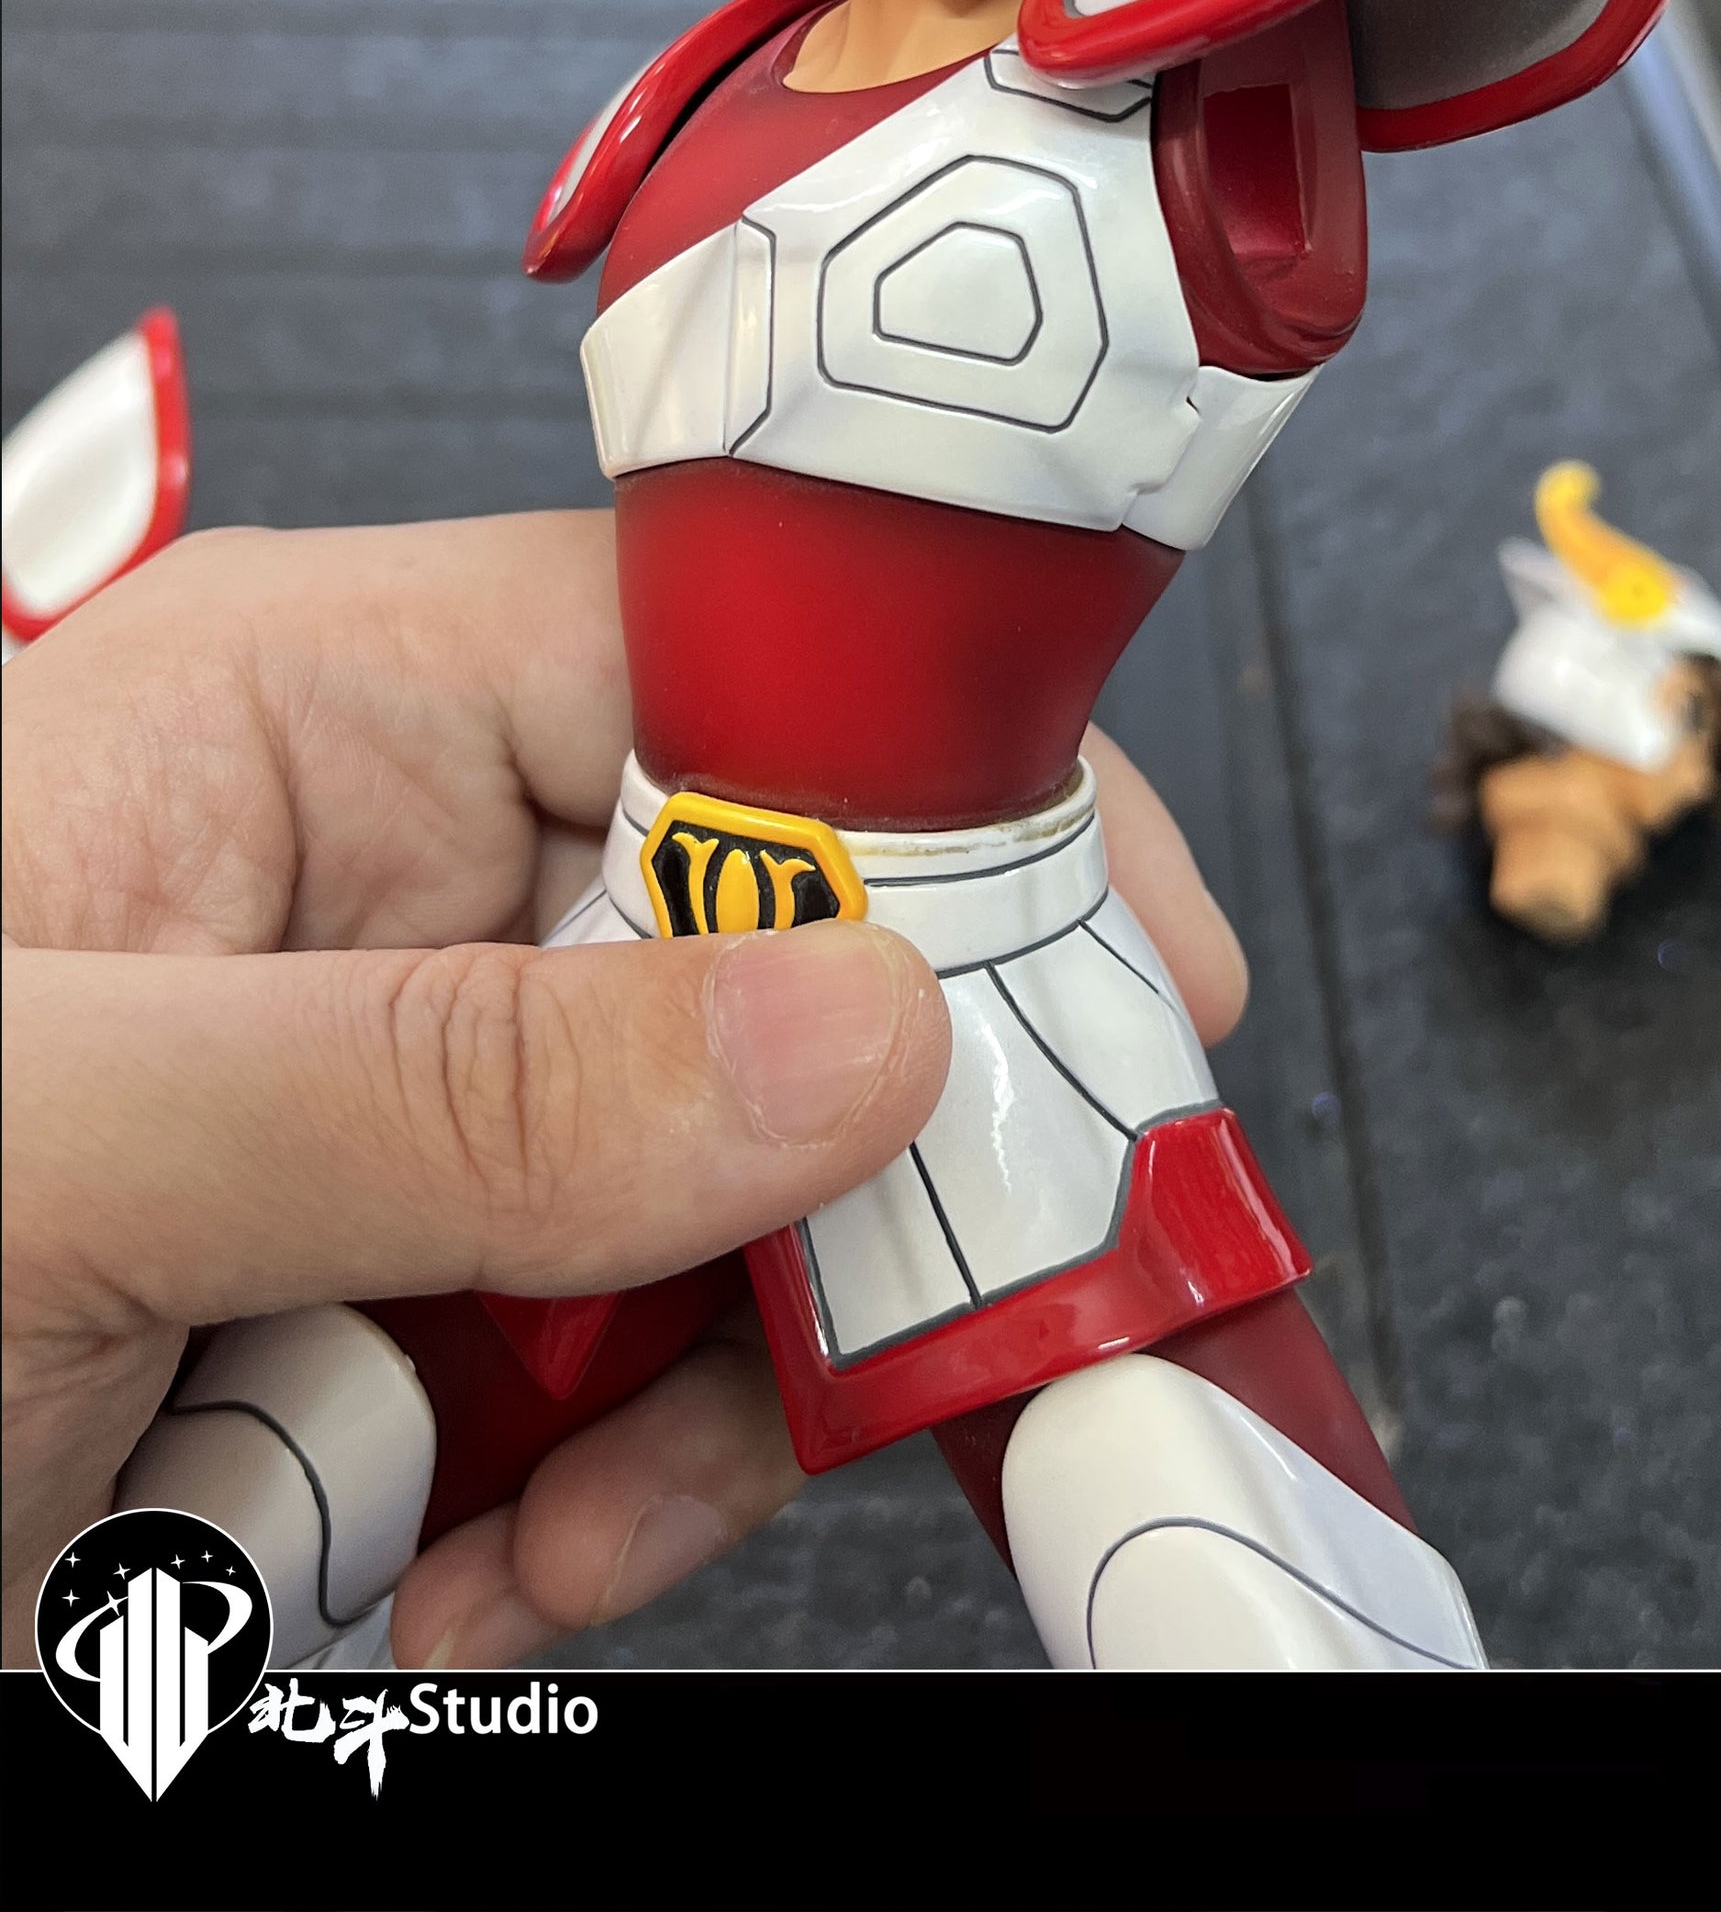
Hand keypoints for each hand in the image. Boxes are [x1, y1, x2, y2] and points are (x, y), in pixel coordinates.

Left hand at [1, 514, 1246, 1668]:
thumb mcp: (60, 1148)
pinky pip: (624, 1365)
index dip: (940, 791)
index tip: (1108, 967)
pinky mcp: (409, 1277)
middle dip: (831, 1179)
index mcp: (315, 716)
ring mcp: (415, 1096)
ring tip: (539, 1515)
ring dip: (684, 1393)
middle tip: (881, 1342)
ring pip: (726, 1198)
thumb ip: (447, 1083)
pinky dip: (599, 1497)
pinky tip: (464, 1566)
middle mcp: (393, 880)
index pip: (722, 661)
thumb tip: (843, 1020)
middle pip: (775, 960)